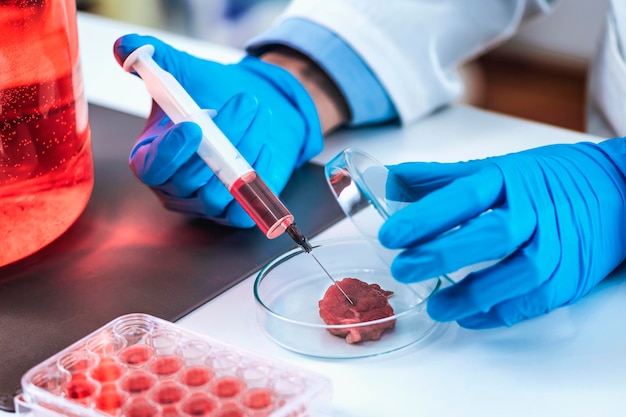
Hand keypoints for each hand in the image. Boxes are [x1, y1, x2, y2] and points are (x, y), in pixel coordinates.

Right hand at [113, 34, 322, 225]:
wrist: (253, 111)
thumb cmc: (212, 95)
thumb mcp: (183, 73)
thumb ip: (154, 59)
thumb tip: (125, 46)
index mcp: (152, 158)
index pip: (151, 168)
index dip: (169, 152)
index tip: (193, 126)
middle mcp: (176, 187)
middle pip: (190, 178)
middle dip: (222, 137)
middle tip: (246, 102)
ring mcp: (206, 203)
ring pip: (220, 190)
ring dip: (245, 149)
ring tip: (260, 115)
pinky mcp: (236, 210)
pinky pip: (244, 207)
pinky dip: (257, 178)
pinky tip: (265, 146)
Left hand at [378, 139, 625, 328]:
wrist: (613, 189)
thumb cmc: (544, 181)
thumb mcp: (494, 169)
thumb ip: (440, 178)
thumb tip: (389, 179)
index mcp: (508, 180)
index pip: (464, 196)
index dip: (427, 216)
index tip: (391, 234)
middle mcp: (534, 212)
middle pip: (490, 234)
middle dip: (444, 253)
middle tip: (403, 268)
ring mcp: (556, 246)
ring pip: (516, 274)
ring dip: (472, 294)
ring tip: (435, 305)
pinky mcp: (568, 277)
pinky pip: (534, 301)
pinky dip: (500, 312)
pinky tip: (470, 317)